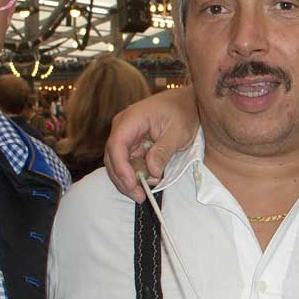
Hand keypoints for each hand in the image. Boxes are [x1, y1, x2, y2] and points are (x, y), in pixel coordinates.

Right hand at [104, 86, 198, 201]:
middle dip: (123, 179)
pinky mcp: (132, 144)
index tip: (132, 183)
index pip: (116, 144)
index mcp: (132, 118)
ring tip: (145, 193)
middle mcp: (123, 126)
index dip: (120, 167)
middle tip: (139, 196)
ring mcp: (126, 136)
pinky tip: (147, 184)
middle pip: (112, 157)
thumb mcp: (178, 132)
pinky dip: (135, 175)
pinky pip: (127, 163)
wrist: (186, 102)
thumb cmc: (183, 112)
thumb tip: (152, 172)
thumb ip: (164, 151)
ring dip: (129, 180)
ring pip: (117, 163)